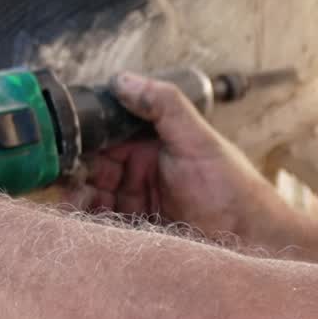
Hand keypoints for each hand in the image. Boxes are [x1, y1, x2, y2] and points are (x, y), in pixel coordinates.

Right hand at [65, 72, 295, 245]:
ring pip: (94, 200)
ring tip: (73, 205)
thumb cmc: (232, 188)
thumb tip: (123, 79)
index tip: (64, 145)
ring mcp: (139, 205)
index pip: (106, 137)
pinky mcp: (139, 234)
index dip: (84, 140)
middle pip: (93, 170)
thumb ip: (164, 105)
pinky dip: (90, 226)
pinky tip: (83, 224)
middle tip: (64, 181)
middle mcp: (141, 173)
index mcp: (152, 145)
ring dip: (79, 201)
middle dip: (74, 174)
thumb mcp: (199, 139)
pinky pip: (106, 227)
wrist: (253, 239)